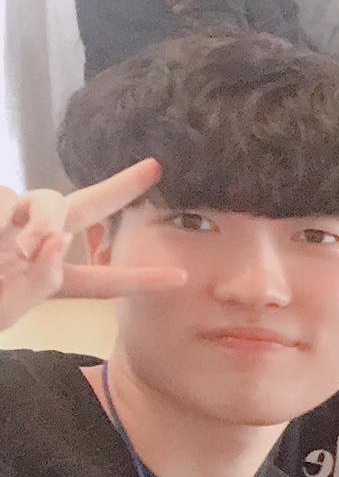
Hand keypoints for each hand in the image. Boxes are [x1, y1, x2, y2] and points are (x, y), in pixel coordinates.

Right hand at [1, 159, 184, 331]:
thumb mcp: (3, 309)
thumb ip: (36, 283)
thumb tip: (58, 242)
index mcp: (46, 278)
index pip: (101, 281)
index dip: (140, 280)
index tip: (182, 278)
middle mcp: (35, 241)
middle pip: (88, 207)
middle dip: (122, 186)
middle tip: (157, 167)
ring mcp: (12, 218)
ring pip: (51, 201)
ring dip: (44, 222)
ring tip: (23, 253)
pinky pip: (6, 198)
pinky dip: (0, 216)